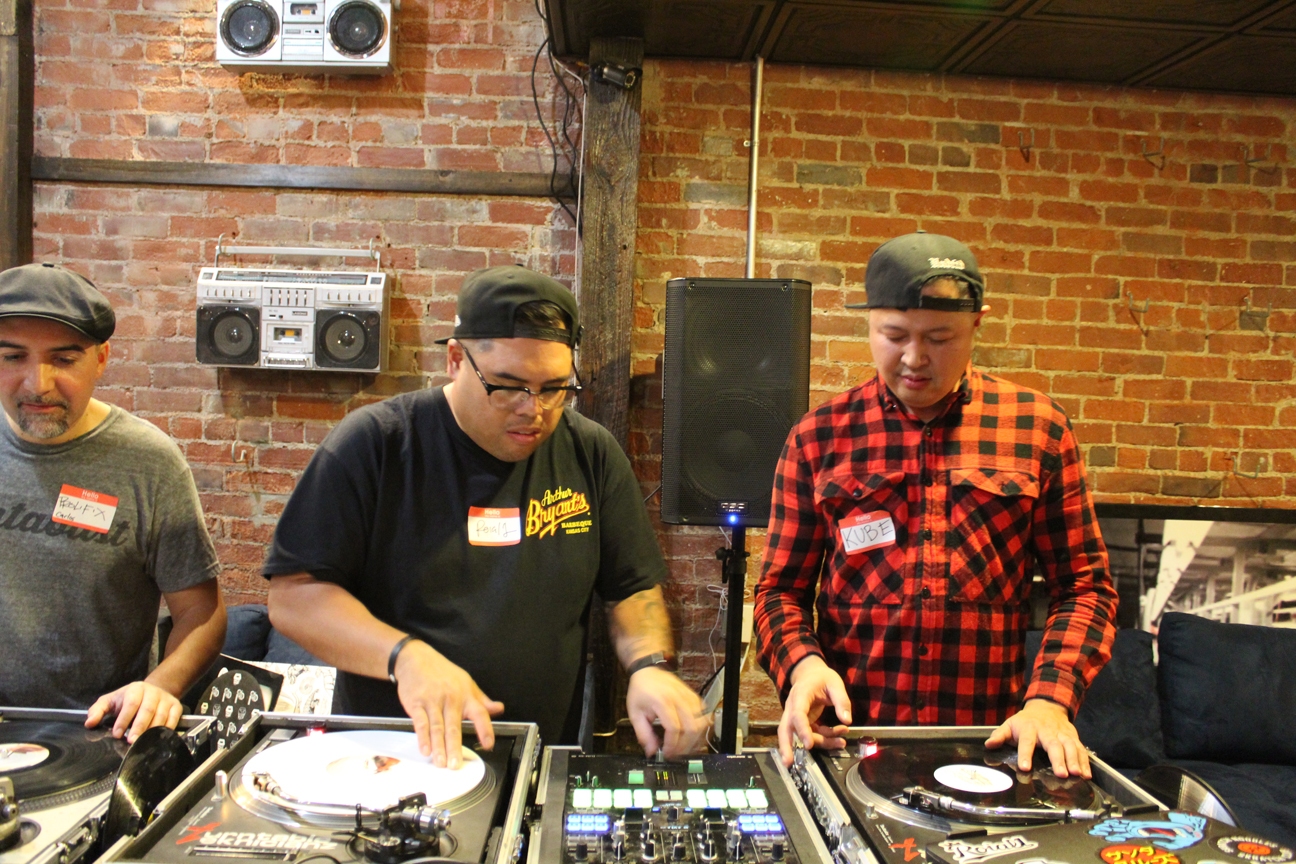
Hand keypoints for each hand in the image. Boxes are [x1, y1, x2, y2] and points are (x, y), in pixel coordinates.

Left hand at [85, 681, 182, 742]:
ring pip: (161, 716)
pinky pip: (173, 719)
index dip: (124, 719)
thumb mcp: (110, 701)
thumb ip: (97, 711)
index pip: (131, 704)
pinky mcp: (176, 706)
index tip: (117, 734)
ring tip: (144, 742)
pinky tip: (158, 739)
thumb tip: (89, 723)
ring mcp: (166, 699)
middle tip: (132, 741)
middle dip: (139, 727)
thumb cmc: (128, 699)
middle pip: (147, 710)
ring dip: (152, 730)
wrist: (153, 691)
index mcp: (135, 689)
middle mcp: (152, 692)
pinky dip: (167, 729)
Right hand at [393, 639, 503, 768]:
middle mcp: (451, 699)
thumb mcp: (467, 682)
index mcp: (466, 695)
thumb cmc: (443, 673)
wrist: (416, 659)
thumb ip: (482, 700)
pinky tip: (425, 749)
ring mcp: (433, 701)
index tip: (488, 745)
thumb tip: (499, 709)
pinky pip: (421, 723)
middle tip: (456, 765)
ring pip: (437, 727)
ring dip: (439, 747)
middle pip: (454, 726)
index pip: (479, 713)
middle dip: (455, 747)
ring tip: (441, 763)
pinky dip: (422, 737)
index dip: (485, 729)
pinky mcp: (416, 703)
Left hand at [625, 666, 709, 758]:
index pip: (674, 728)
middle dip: (685, 746)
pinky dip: (701, 727)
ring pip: (701, 722)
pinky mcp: (694, 696)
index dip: (672, 744)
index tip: (667, 753)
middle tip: (676, 754)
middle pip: (691, 727)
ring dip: (695, 739)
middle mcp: (678, 698)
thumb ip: (644, 734)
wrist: (647, 672)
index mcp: (662, 701)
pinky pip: (704, 714)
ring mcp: (688, 696)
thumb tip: (652, 752)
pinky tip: (692, 735)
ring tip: (685, 747)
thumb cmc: (640, 691)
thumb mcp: (635, 713)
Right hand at [777, 655, 850, 765]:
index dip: (802, 730)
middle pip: (785, 730)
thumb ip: (841, 701)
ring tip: (841, 742)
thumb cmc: (821, 677)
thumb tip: (847, 720)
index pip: (798, 715)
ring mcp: (797, 717)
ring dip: (821, 743)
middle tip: (788, 763)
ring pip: (802, 736)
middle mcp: (794, 708)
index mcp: (800, 696)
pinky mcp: (804, 722)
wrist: (811, 673)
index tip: (809, 745)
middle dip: (786, 747)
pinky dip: (825, 739)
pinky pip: (812, 735)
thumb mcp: (835, 684)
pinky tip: (839, 737)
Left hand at [985, 698, 1089, 777]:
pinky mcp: (1073, 737)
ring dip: (1074, 760)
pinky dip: (1085, 761)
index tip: (1025, 767)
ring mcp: (1062, 734)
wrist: (1046, 707)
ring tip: (1077, 774)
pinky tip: (1087, 774)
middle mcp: (1047, 731)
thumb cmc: (1026, 721)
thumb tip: (989, 745)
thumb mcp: (1010, 725)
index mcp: (1029, 728)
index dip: (1026, 754)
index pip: (1027, 741)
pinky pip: (1081, 749)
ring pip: (1070, 746)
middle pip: (1053, 744)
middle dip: (1058, 759)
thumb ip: (999, 735)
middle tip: (1061, 774)